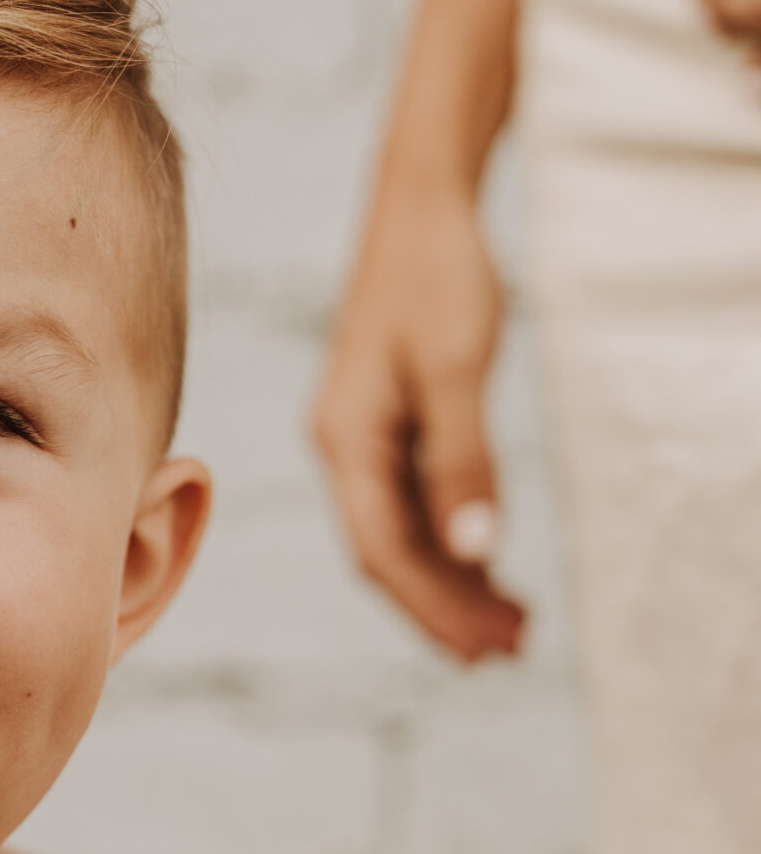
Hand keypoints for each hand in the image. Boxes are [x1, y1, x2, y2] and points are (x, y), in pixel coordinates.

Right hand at [314, 186, 526, 662]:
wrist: (423, 201)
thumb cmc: (436, 273)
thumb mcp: (455, 370)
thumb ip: (463, 462)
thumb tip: (473, 552)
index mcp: (345, 439)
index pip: (380, 551)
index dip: (430, 607)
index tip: (478, 649)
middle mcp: (344, 445)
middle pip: (388, 553)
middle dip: (444, 608)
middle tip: (507, 651)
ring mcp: (365, 435)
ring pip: (402, 532)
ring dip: (452, 581)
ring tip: (510, 624)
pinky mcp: (391, 421)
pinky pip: (415, 501)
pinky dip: (451, 539)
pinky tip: (490, 566)